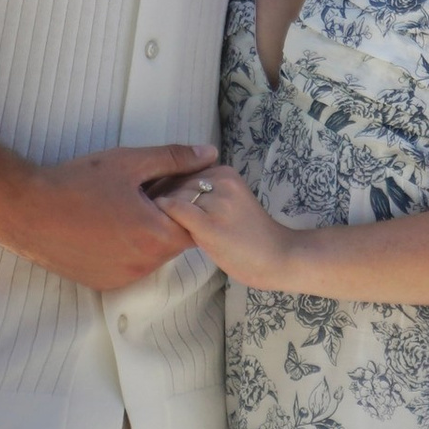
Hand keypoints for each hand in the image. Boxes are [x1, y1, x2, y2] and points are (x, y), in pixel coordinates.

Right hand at [0, 145, 216, 291]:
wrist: (26, 211)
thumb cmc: (77, 183)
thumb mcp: (129, 163)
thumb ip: (174, 158)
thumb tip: (209, 154)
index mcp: (155, 236)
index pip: (195, 223)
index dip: (187, 202)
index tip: (168, 185)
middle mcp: (144, 265)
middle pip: (173, 240)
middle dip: (166, 217)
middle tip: (142, 192)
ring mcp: (123, 278)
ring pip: (151, 254)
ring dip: (146, 234)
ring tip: (120, 208)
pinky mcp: (103, 283)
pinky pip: (129, 266)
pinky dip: (125, 249)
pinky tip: (104, 226)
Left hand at [154, 161, 299, 287]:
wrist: (279, 257)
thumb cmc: (251, 236)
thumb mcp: (230, 202)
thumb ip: (206, 195)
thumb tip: (168, 195)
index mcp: (225, 172)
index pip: (182, 171)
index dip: (165, 187)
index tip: (156, 203)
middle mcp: (222, 181)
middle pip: (175, 183)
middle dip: (160, 198)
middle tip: (149, 216)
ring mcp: (217, 203)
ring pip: (173, 196)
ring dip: (159, 210)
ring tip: (154, 225)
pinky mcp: (211, 225)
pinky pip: (176, 211)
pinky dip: (162, 215)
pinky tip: (159, 226)